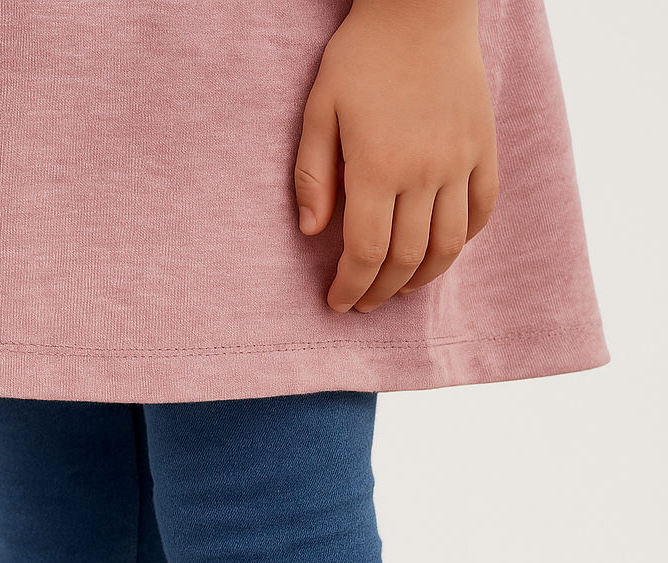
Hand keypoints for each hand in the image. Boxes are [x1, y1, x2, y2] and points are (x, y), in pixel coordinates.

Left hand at [294, 0, 498, 312]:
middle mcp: (423, 171)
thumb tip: (311, 232)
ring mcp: (459, 161)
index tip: (337, 302)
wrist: (422, 5)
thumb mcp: (320, 108)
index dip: (350, 287)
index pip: (366, 253)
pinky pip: (481, 211)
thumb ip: (312, 174)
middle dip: (380, 291)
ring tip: (399, 287)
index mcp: (377, 167)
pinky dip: (462, 241)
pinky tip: (439, 249)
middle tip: (363, 301)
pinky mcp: (483, 148)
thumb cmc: (362, 55)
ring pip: (447, 247)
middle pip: (406, 260)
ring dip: (421, 279)